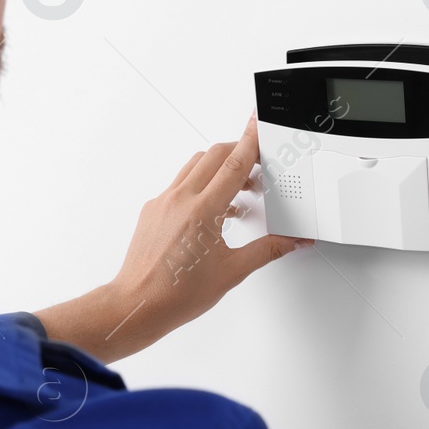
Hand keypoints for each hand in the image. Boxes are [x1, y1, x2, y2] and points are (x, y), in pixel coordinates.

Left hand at [33, 114, 309, 361]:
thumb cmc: (175, 294)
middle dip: (239, 152)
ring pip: (195, 166)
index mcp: (203, 211)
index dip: (251, 140)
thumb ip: (267, 250)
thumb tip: (291, 241)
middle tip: (257, 162)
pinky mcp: (153, 209)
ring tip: (239, 188)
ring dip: (219, 167)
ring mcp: (163, 202)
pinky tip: (213, 207)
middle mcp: (180, 199)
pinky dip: (201, 184)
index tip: (258, 124)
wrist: (138, 305)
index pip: (235, 163)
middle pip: (215, 155)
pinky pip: (180, 183)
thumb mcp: (232, 271)